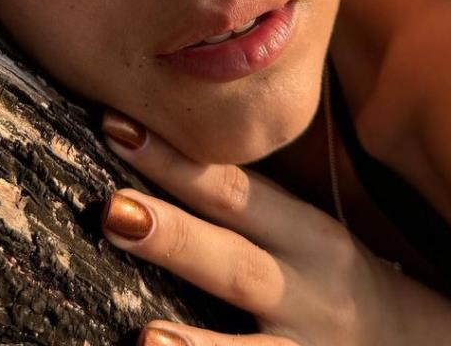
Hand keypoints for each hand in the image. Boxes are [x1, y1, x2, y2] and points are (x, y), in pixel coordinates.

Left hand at [98, 110, 399, 345]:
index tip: (116, 125)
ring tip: (144, 338)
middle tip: (113, 209)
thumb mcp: (303, 233)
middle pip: (234, 259)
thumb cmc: (337, 279)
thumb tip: (152, 159)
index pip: (231, 187)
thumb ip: (241, 205)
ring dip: (197, 344)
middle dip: (176, 235)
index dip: (175, 158)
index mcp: (303, 233)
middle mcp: (306, 287)